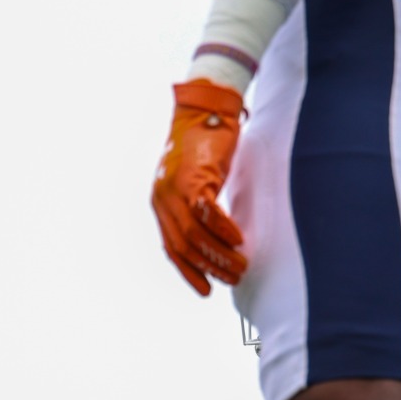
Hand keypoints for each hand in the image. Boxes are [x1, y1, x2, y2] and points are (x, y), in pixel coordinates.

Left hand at [151, 79, 247, 294]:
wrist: (206, 110)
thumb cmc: (205, 146)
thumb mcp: (196, 181)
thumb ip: (198, 207)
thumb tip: (215, 238)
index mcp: (160, 204)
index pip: (172, 248)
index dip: (189, 272)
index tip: (206, 289)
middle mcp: (163, 200)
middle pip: (185, 246)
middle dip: (210, 267)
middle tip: (233, 278)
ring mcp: (176, 189)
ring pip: (196, 235)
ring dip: (220, 254)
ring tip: (240, 265)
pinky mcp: (194, 178)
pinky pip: (207, 213)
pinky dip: (224, 229)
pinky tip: (238, 239)